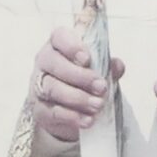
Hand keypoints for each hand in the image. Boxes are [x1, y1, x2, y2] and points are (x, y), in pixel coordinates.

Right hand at [31, 25, 123, 147]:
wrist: (70, 111)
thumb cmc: (83, 82)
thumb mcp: (98, 71)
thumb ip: (107, 66)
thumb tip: (117, 65)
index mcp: (58, 47)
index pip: (59, 37)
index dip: (71, 45)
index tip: (87, 58)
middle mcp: (44, 63)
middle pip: (55, 63)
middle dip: (80, 76)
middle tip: (101, 87)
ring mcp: (38, 86)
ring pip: (53, 88)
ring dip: (78, 97)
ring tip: (97, 105)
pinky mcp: (39, 109)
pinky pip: (52, 112)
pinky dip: (72, 116)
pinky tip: (87, 119)